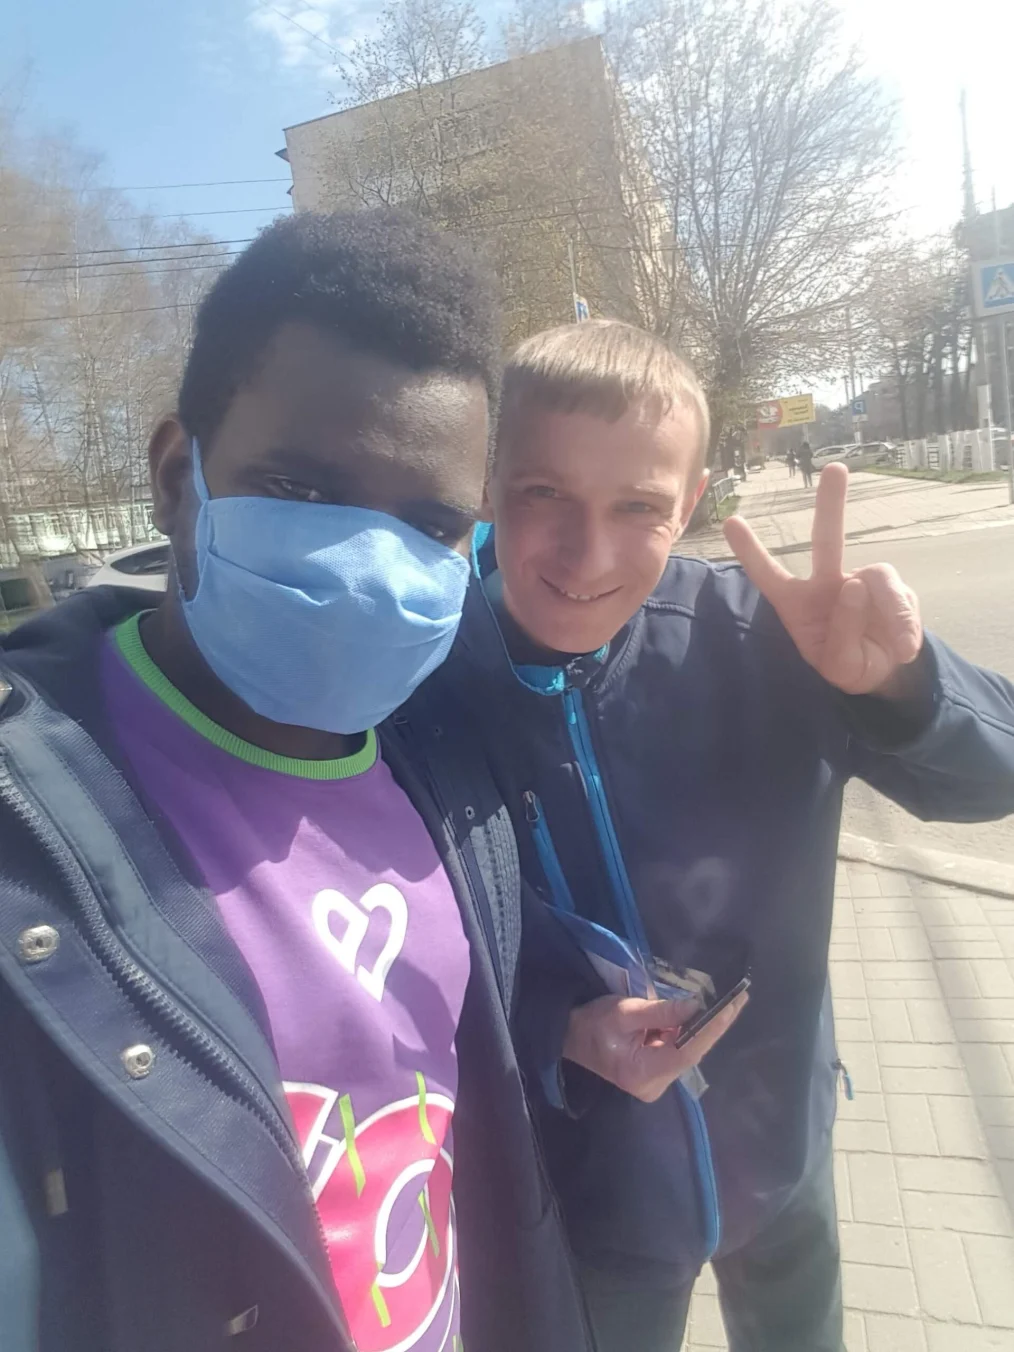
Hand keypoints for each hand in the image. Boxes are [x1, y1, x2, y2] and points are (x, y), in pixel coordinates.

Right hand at [563, 990, 747, 1103]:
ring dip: (706, 1026)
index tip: (733, 1005)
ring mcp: (656, 1081)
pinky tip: (707, 1013)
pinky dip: (692, 1030)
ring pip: (689, 1051)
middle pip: (693, 1052)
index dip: (712, 1027)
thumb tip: (697, 1005)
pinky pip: (680, 1050)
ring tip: (731, 1001)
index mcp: (643, 1073)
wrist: (568, 1037)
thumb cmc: (591, 1024)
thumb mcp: (623, 1012)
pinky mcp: (656, 1073)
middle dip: (716, 1024)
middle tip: (740, 997)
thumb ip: (661, 1011)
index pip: (687, 1050)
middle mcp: (654, 1084)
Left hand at [723, 463, 922, 696]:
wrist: (887, 673)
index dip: (752, 551)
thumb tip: (856, 585)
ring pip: (876, 577)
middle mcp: (827, 583)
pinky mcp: (890, 588)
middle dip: (831, 504)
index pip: (769, 575)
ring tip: (897, 646)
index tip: (731, 522)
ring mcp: (861, 581)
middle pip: (828, 539)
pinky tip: (902, 646)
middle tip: (835, 468)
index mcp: (798, 604)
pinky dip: (904, 624)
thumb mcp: (840, 667)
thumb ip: (843, 635)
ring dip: (890, 612)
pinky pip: (900, 597)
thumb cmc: (850, 664)